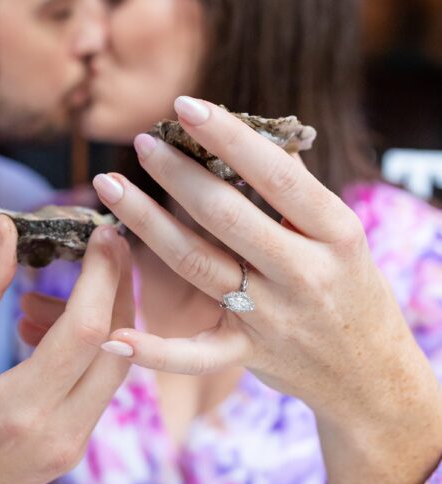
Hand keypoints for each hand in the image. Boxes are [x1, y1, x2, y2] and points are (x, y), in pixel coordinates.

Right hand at [0, 216, 131, 483]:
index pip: (87, 331)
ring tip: (33, 300)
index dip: (103, 275)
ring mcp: (72, 448)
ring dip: (96, 319)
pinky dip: (84, 349)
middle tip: (97, 247)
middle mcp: (59, 434)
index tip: (104, 232)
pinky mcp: (73, 450)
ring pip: (115, 366)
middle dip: (116, 287)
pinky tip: (37, 331)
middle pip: (119, 346)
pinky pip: (98, 386)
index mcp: (19, 410)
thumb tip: (6, 228)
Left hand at [92, 96, 441, 483]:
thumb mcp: (341, 234)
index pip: (276, 176)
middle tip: (141, 142)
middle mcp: (303, 274)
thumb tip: (251, 135)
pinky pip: (195, 355)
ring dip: (147, 224)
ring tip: (111, 186)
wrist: (372, 376)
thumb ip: (296, 191)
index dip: (228, 138)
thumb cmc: (350, 288)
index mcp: (335, 232)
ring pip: (197, 264)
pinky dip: (155, 351)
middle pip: (225, 217)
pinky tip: (114, 335)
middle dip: (177, 175)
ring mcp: (272, 318)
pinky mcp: (247, 355)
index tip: (187, 107)